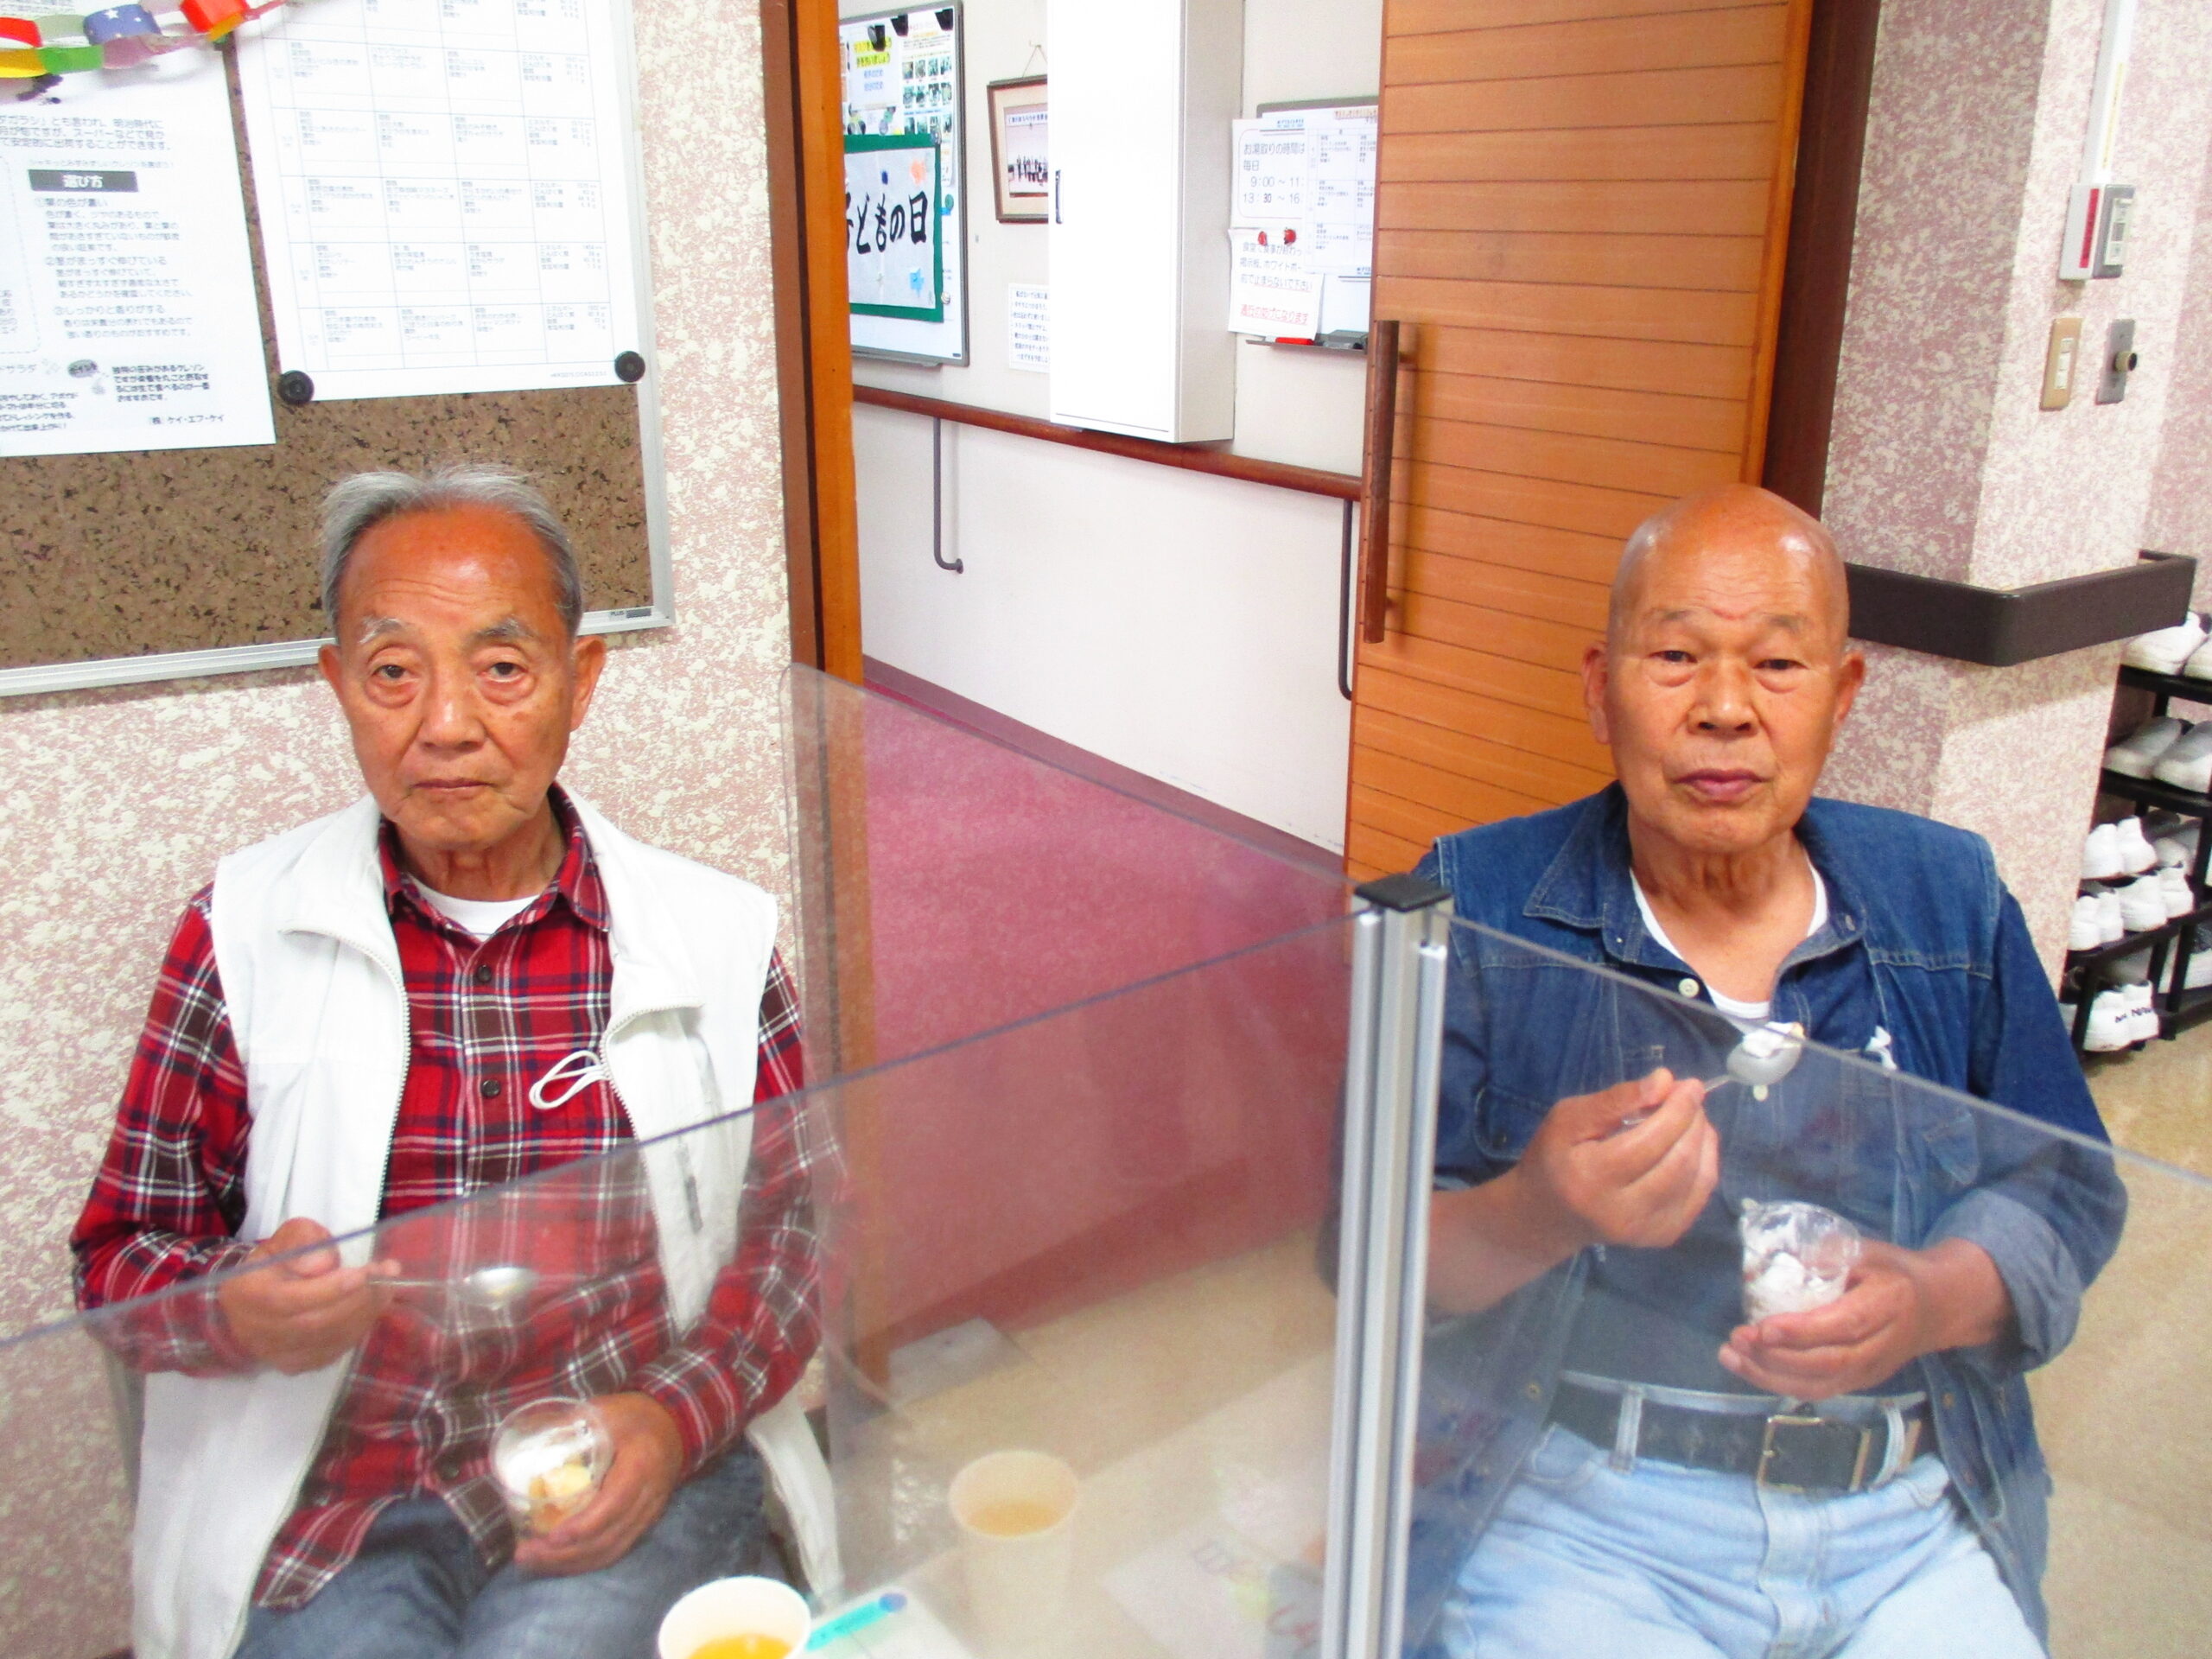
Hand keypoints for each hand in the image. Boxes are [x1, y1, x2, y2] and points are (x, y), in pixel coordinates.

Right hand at [216, 1217, 393, 1374]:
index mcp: (245, 1293)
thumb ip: (301, 1241)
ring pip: (326, 1340)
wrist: (259, 1293)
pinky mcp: (294, 1364)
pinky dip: (357, 1329)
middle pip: (312, 1324)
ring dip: (363, 1313)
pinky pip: (332, 1351)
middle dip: (356, 1299)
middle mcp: (254, 1330)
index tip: (363, 1273)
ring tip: (385, 1287)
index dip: (328, 1290)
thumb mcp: (287, 1238)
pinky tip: (371, 1307)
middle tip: (386, 1275)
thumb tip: (322, 1263)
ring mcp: (274, 1353)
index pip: (287, 1300)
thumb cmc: (279, 1260)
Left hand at [513, 1392, 686, 1576]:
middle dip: (565, 1553)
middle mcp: (648, 1497)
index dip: (582, 1525)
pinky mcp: (642, 1524)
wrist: (673, 1425)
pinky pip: (614, 1550)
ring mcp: (648, 1514)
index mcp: (640, 1466)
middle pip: (608, 1538)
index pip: (614, 1504)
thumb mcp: (606, 1412)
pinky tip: (558, 1561)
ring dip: (571, 1563)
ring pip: (611, 1551)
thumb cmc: (635, 1417)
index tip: (550, 1536)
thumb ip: (571, 1427)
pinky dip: (585, 1562)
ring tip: (534, 1562)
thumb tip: (529, 1447)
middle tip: (526, 1554)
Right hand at [1516, 1068, 1719, 1252]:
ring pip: (1694, 1180)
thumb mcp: (1569, 1118)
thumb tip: (1665, 1081)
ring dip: (1703, 1141)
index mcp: (1591, 1178)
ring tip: (1694, 1118)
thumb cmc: (1554, 1158)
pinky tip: (1696, 1145)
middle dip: (1693, 1122)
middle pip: (1677, 1162)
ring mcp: (1645, 1230)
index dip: (1677, 1110)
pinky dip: (1705, 1165)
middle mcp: (1621, 1212)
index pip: (1649, 1141)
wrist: (1548, 1215)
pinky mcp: (1661, 1237)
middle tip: (1691, 1096)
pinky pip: (1698, 1197)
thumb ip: (1616, 1099)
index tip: (1689, 1084)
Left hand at [1719, 1238, 2010, 1399]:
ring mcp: (1871, 1371)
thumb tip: (1784, 1257)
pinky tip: (1750, 1368)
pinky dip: (1781, 1384)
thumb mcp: (1868, 1250)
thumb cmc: (1895, 1272)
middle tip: (1736, 1338)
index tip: (1762, 1326)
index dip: (1802, 1332)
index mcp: (1887, 1306)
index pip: (1844, 1326)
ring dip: (1770, 1375)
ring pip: (1820, 1385)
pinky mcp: (1860, 1382)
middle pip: (1828, 1363)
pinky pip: (1820, 1390)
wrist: (1938, 1306)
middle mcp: (1880, 1346)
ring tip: (1731, 1355)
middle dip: (1776, 1356)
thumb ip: (1830, 1253)